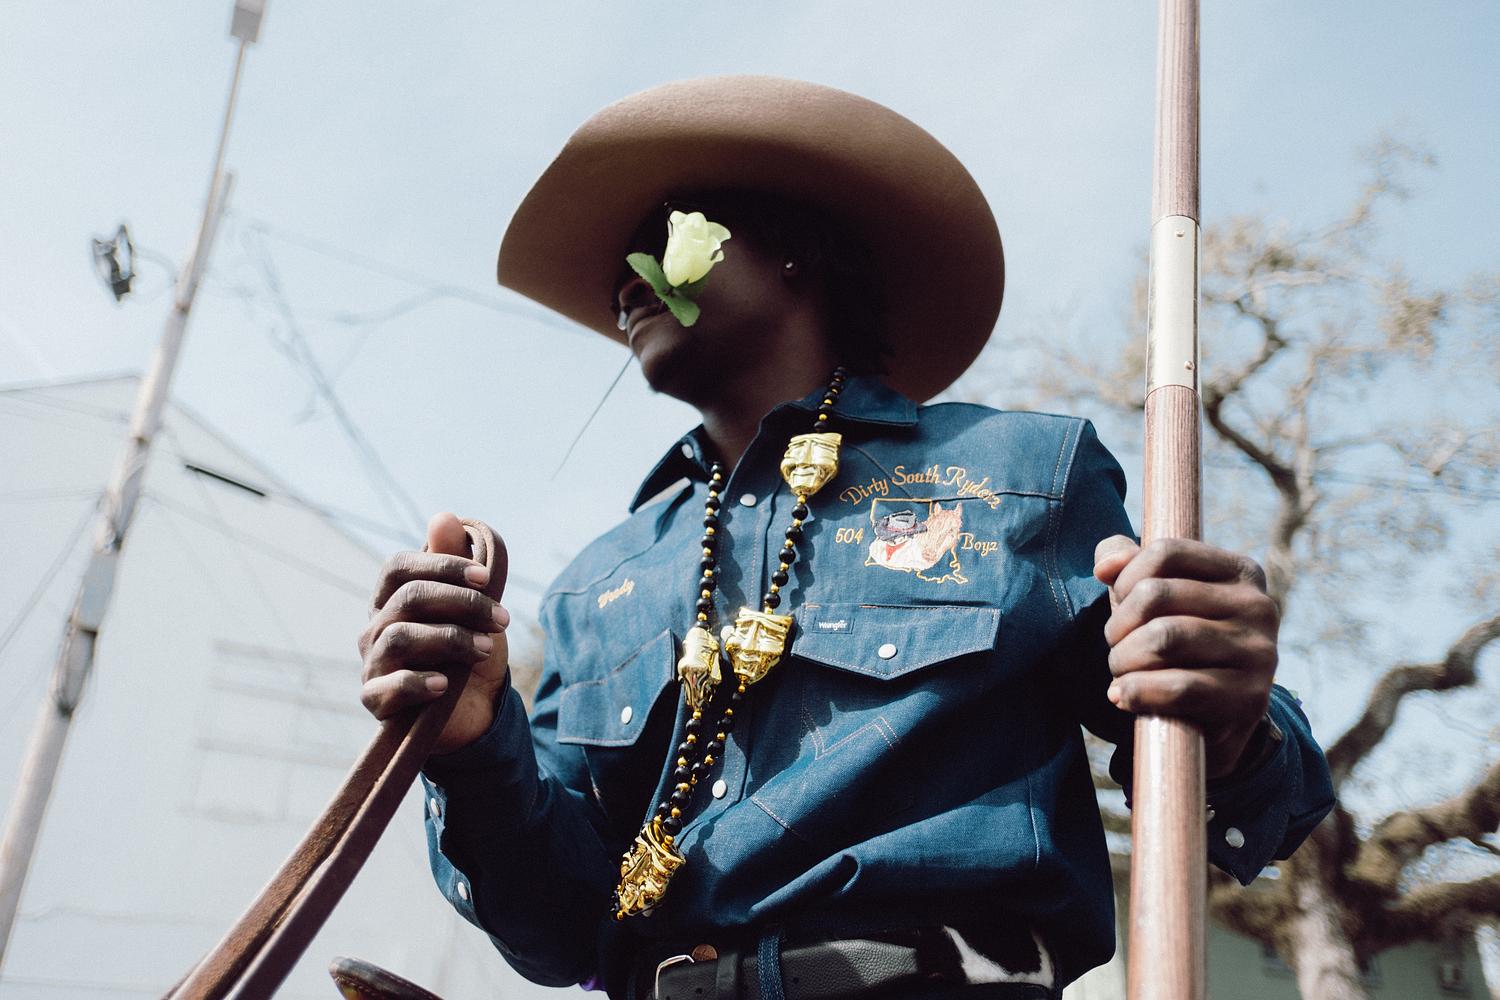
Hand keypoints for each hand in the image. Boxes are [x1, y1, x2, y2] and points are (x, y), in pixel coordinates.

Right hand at [358, 512, 510, 753]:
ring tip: (486, 649)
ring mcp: (373, 663)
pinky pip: (388, 687)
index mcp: (393, 598)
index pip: (399, 567)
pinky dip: (418, 682)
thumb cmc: (469, 651)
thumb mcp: (475, 608)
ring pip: (400, 637)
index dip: (442, 565)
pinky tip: (446, 683)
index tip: (486, 577)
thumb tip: (443, 516)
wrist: (473, 711)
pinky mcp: (376, 699)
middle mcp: (376, 627)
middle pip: (408, 598)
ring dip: (450, 639)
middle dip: (462, 603)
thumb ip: (458, 565)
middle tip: (502, 618)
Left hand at [1093, 536, 1278, 778]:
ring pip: (1163, 638)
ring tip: (1121, 672)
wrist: (1219, 717)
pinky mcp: (1249, 699)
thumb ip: (1128, 564)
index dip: (1125, 579)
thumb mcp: (1158, 599)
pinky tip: (1122, 695)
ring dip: (1123, 658)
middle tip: (1116, 646)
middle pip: (1155, 595)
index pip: (1165, 553)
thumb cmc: (1181, 644)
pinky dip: (1137, 691)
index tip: (1120, 605)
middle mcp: (1258, 607)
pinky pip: (1178, 687)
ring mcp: (1259, 654)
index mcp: (1241, 572)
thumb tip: (1105, 566)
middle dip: (1118, 625)